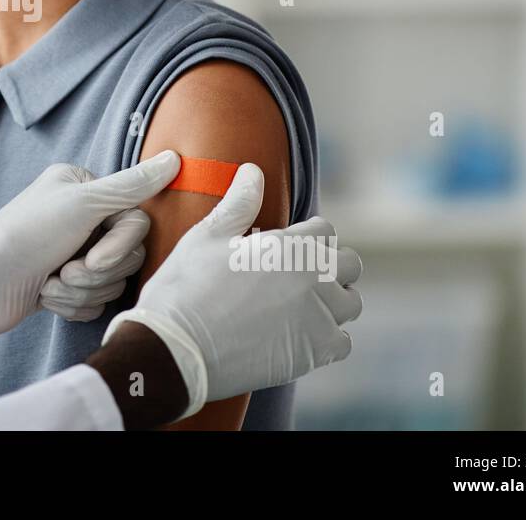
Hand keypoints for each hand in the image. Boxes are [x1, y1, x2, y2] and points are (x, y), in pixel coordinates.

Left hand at [0, 151, 180, 344]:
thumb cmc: (28, 235)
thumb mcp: (83, 203)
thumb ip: (131, 185)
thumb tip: (175, 160)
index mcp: (84, 189)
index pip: (135, 221)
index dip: (119, 246)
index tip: (93, 258)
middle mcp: (79, 217)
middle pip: (128, 254)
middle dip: (97, 272)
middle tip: (66, 270)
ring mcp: (72, 253)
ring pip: (111, 282)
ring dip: (80, 290)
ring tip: (50, 284)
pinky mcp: (64, 286)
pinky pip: (94, 303)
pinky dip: (71, 305)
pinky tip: (45, 296)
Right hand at [103, 163, 362, 418]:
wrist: (176, 349)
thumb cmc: (185, 288)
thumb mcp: (207, 236)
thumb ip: (239, 203)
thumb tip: (253, 171)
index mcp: (290, 247)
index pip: (324, 229)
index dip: (304, 234)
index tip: (285, 246)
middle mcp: (313, 281)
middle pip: (348, 264)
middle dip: (326, 264)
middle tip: (295, 273)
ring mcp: (317, 319)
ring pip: (349, 304)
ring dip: (332, 300)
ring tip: (301, 304)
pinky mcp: (313, 354)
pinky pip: (341, 342)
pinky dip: (327, 337)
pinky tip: (301, 334)